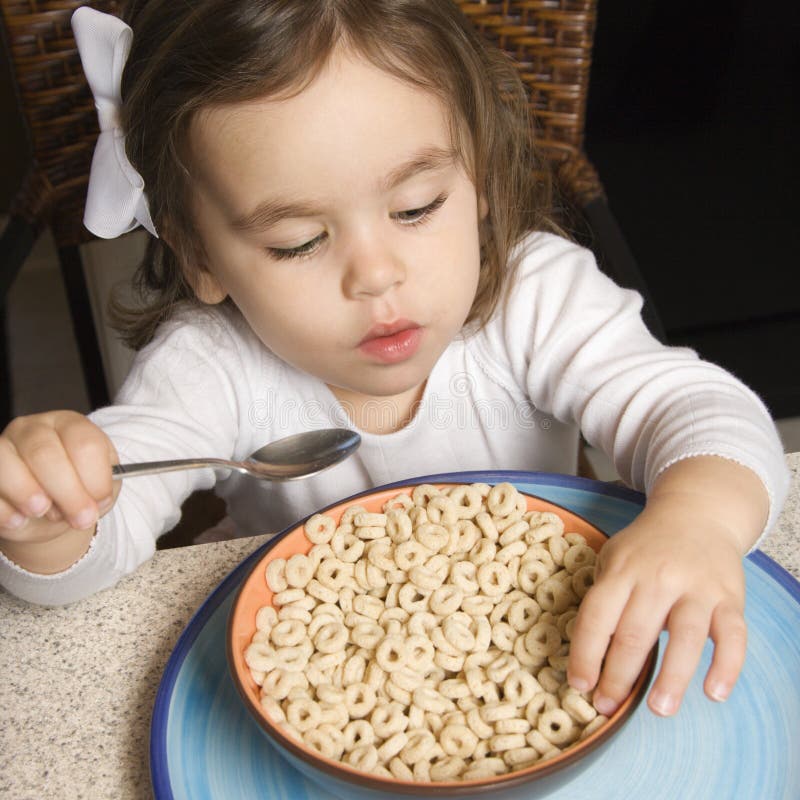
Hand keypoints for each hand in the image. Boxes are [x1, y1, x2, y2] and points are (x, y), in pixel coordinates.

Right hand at [0, 411, 118, 572]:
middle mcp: (33, 430)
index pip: (84, 443)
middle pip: (44, 454)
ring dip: (26, 493)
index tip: (100, 503)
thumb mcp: (101, 485)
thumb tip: (93, 502)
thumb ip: (101, 489)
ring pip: (6, 464)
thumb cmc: (79, 488)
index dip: (95, 478)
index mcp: (71, 425)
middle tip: (81, 519)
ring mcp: (3, 448)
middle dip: (67, 493)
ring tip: (42, 511)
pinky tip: (19, 519)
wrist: (49, 511)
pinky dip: (4, 510)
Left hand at [566, 508, 746, 716]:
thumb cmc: (646, 547)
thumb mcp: (613, 557)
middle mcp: (658, 578)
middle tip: (609, 707)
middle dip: (618, 677)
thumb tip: (587, 650)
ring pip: (684, 637)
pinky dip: (726, 665)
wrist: (696, 513)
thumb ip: (603, 595)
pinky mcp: (729, 598)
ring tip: (657, 709)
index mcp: (623, 570)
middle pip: (634, 634)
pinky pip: (733, 636)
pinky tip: (714, 692)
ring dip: (671, 678)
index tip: (580, 685)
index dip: (585, 654)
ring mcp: (696, 588)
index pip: (597, 617)